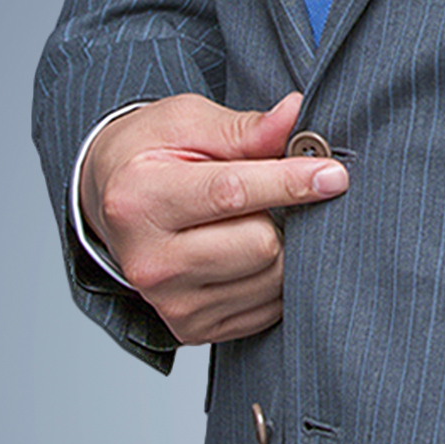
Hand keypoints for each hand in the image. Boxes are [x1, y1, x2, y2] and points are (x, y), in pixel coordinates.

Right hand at [80, 90, 347, 343]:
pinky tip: (253, 248)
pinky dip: (274, 276)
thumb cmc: (148, 153)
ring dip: (284, 245)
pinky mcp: (191, 328)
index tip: (334, 174)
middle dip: (285, 213)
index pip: (232, 194)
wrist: (109, 201)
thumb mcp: (185, 121)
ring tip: (260, 217)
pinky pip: (265, 308)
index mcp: (141, 199)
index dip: (291, 182)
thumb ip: (243, 127)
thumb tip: (295, 115)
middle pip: (259, 245)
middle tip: (280, 190)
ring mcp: (170, 302)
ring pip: (269, 279)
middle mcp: (150, 261)